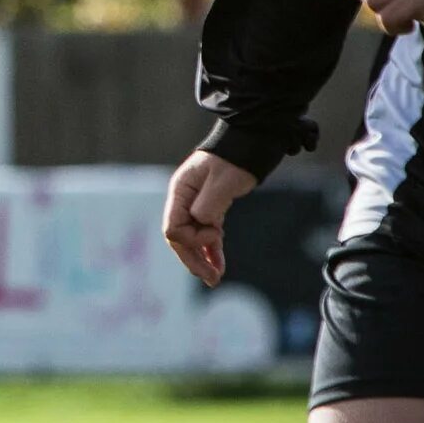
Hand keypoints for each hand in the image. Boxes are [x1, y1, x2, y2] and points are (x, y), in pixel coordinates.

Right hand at [161, 150, 256, 287]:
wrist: (250, 142)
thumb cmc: (235, 159)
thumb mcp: (222, 182)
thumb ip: (207, 206)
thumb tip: (201, 225)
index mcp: (179, 192)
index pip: (173, 228)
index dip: (191, 239)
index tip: (216, 234)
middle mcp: (183, 200)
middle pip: (180, 239)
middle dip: (193, 260)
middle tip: (211, 279)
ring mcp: (195, 205)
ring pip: (192, 239)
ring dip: (203, 259)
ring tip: (215, 278)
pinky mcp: (210, 208)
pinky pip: (206, 234)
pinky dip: (212, 250)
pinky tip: (219, 264)